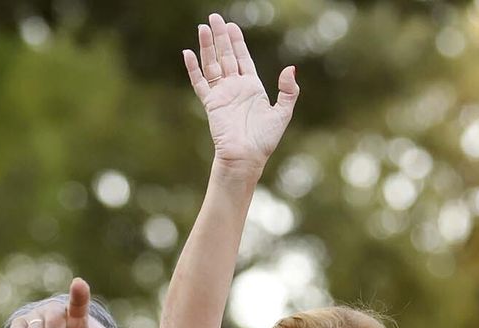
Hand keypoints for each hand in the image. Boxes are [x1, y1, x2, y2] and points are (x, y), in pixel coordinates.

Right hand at [183, 13, 298, 172]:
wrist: (247, 157)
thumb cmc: (264, 140)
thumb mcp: (282, 113)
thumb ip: (288, 91)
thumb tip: (290, 68)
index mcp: (252, 87)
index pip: (243, 58)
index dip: (237, 42)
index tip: (232, 26)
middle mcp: (235, 87)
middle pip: (226, 56)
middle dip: (220, 37)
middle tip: (214, 17)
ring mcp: (222, 94)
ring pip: (212, 64)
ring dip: (207, 46)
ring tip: (203, 28)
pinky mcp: (211, 103)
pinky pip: (200, 82)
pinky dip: (193, 68)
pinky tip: (188, 53)